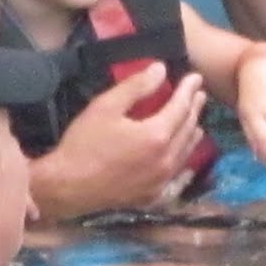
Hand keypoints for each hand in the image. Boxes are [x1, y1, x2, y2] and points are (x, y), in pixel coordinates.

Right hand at [31, 67, 206, 219]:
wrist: (66, 188)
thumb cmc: (83, 144)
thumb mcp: (106, 107)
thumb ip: (136, 87)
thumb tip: (161, 70)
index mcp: (156, 136)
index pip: (181, 108)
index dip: (189, 90)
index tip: (196, 78)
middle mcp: (165, 160)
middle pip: (187, 129)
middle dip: (194, 109)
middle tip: (199, 94)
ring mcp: (160, 181)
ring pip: (185, 152)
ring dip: (192, 133)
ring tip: (195, 120)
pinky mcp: (152, 195)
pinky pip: (176, 173)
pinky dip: (182, 157)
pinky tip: (182, 154)